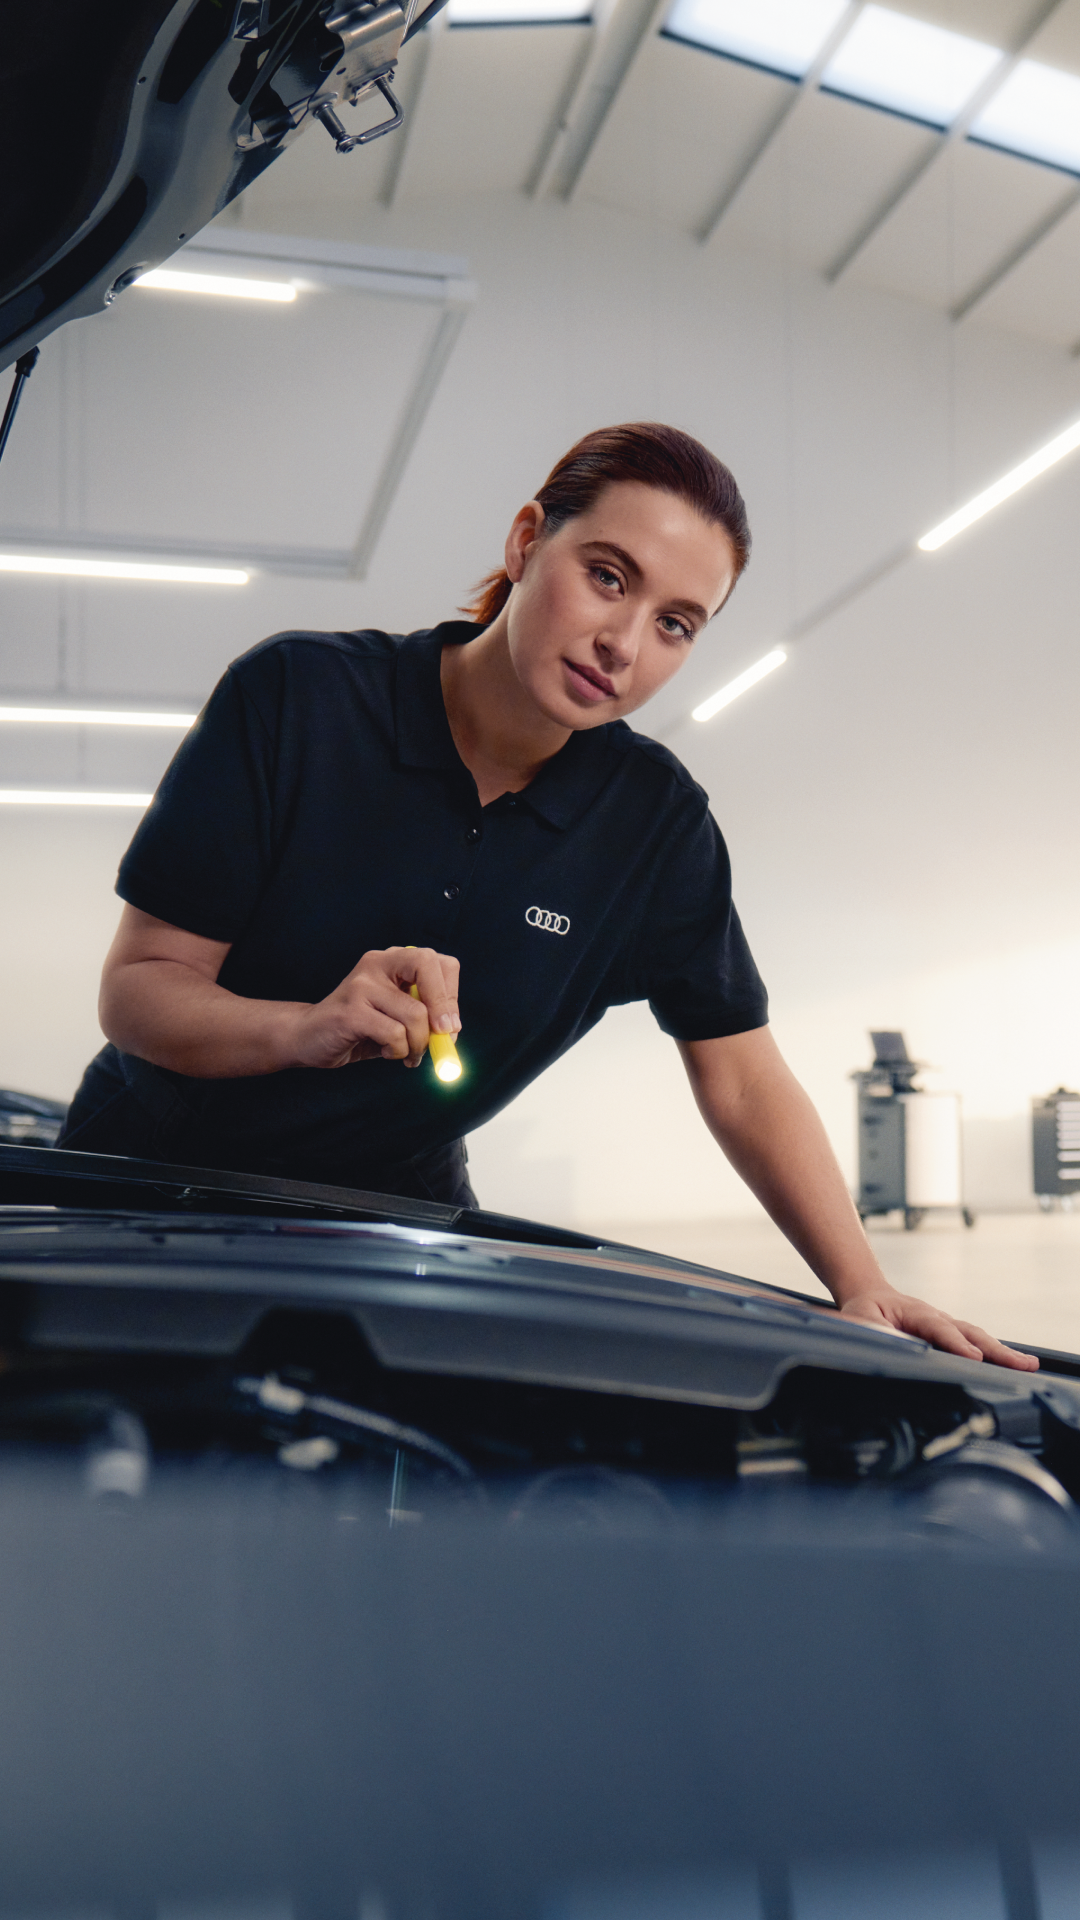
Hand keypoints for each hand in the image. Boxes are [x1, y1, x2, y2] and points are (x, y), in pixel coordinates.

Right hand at [289, 946, 460, 1070]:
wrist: (309, 1037)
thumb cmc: (359, 1029)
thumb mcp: (398, 1017)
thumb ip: (425, 1017)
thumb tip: (451, 1031)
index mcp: (393, 960)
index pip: (439, 962)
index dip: (451, 995)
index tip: (450, 1025)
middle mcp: (378, 963)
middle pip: (428, 966)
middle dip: (443, 1007)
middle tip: (444, 1035)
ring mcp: (362, 984)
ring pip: (415, 1014)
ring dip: (418, 1043)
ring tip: (406, 1053)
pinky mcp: (351, 1010)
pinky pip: (394, 1033)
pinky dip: (398, 1050)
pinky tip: (387, 1052)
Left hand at [838, 1286, 1038, 1370]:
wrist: (872, 1296)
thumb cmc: (866, 1310)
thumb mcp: (860, 1320)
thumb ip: (873, 1333)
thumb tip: (885, 1345)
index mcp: (916, 1313)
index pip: (939, 1329)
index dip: (957, 1344)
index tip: (974, 1357)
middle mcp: (937, 1318)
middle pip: (970, 1333)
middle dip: (996, 1350)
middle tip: (1020, 1364)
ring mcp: (947, 1326)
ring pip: (978, 1338)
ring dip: (1003, 1353)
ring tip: (1029, 1365)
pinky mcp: (951, 1336)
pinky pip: (976, 1343)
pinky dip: (996, 1354)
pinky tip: (1014, 1365)